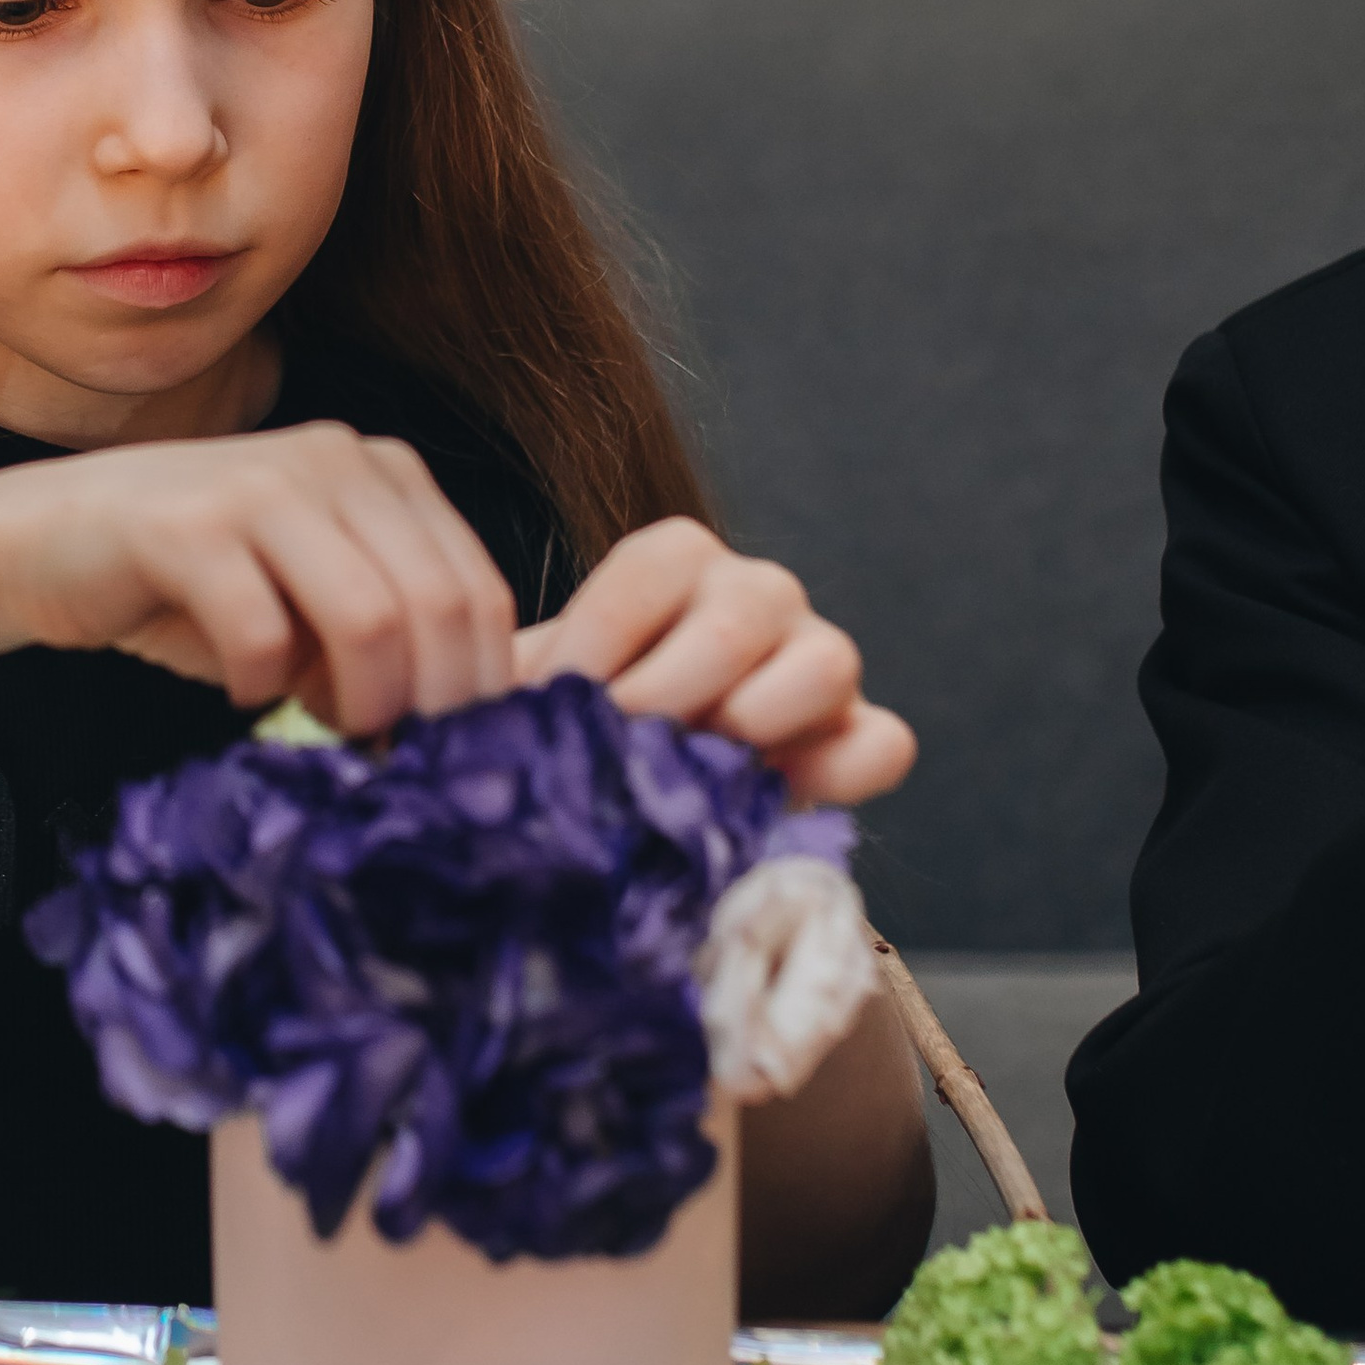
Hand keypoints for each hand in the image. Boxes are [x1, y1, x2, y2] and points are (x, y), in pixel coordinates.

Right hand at [0, 423, 517, 733]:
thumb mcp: (309, 600)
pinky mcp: (184, 524)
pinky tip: (241, 692)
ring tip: (328, 731)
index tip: (453, 757)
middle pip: (440, 606)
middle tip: (395, 760)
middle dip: (430, 706)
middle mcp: (334, 459)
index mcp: (383, 470)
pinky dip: (261, 686)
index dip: (481, 687)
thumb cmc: (189, 585)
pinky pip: (261, 631)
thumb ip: (385, 638)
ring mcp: (259, 484)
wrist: (42, 540)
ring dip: (359, 702)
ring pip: (370, 619)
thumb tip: (455, 732)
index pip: (481, 588)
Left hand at [513, 516, 912, 803]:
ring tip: (692, 774)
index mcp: (678, 562)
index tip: (554, 703)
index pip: (649, 573)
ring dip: (753, 725)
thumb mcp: (541, 694)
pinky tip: (767, 803)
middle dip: (670, 692)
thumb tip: (481, 724)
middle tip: (618, 749)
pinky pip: (884, 742)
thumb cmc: (577, 726)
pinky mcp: (861, 731)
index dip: (598, 641)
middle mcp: (759, 593)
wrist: (635, 786)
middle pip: (740, 617)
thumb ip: (521, 690)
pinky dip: (838, 774)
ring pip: (827, 664)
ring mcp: (820, 659)